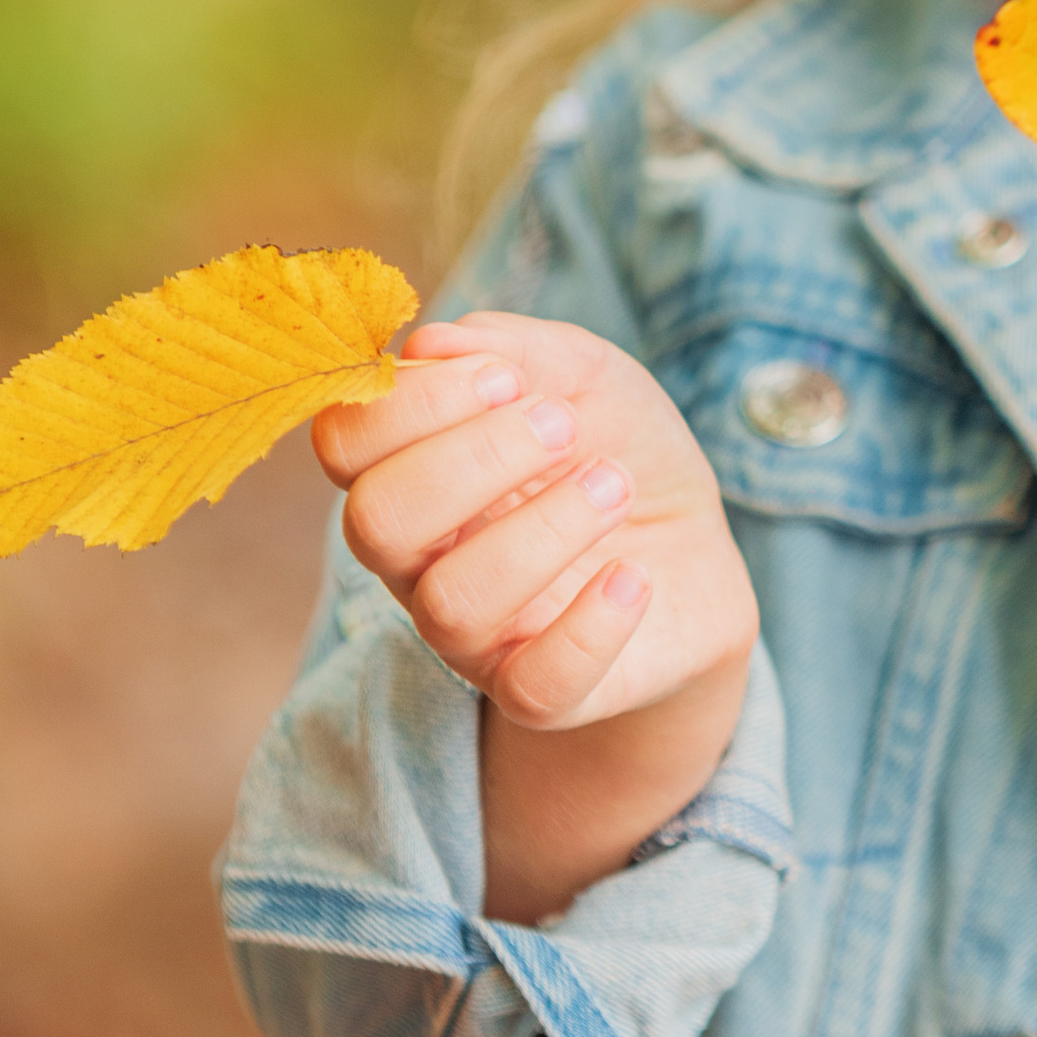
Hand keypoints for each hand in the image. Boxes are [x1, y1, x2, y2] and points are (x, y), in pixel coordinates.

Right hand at [316, 314, 756, 733]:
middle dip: (472, 459)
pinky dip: (589, 626)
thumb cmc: (613, 448)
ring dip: (542, 530)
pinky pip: (533, 688)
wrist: (692, 549)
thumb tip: (427, 345)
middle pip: (377, 522)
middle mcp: (419, 558)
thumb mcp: (582, 374)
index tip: (509, 377)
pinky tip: (631, 576)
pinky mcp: (540, 691)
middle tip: (565, 426)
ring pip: (453, 603)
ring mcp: (473, 634)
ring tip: (614, 486)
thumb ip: (509, 346)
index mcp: (408, 471)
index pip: (344, 441)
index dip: (413, 402)